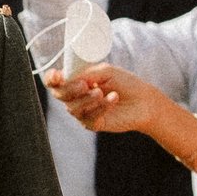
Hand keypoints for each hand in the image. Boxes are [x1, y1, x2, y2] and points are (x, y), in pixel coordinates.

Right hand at [50, 64, 170, 138]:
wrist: (144, 101)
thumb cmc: (125, 83)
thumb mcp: (106, 71)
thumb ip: (88, 73)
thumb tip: (70, 78)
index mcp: (76, 81)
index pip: (55, 81)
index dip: (51, 78)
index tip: (57, 76)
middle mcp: (76, 97)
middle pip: (59, 95)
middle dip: (70, 89)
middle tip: (85, 85)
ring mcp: (83, 111)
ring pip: (73, 108)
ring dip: (87, 99)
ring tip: (103, 92)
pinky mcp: (93, 123)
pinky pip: (88, 117)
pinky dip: (101, 107)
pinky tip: (113, 99)